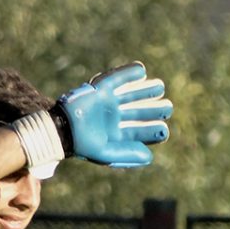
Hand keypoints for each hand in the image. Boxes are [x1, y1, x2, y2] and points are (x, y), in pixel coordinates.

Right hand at [53, 62, 172, 167]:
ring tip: (160, 87)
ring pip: (131, 94)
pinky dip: (128, 74)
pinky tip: (142, 71)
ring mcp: (108, 103)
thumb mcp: (106, 153)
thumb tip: (150, 157)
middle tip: (167, 108)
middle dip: (154, 109)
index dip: (153, 131)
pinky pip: (117, 79)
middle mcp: (114, 118)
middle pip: (139, 111)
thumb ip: (127, 155)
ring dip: (146, 90)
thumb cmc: (83, 145)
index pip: (140, 131)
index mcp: (117, 134)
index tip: (163, 130)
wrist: (62, 130)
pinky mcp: (100, 90)